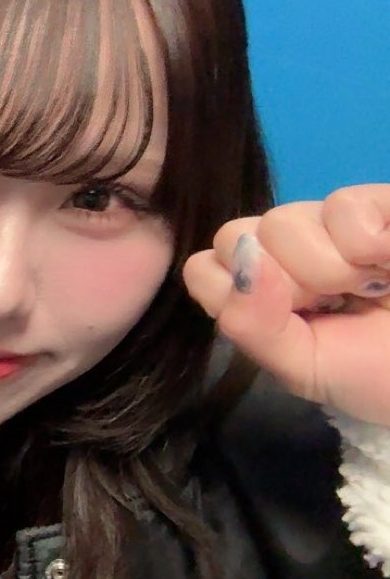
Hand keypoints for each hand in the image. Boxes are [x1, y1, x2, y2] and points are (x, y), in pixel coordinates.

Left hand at [184, 184, 389, 424]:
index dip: (239, 293)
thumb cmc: (378, 375)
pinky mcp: (379, 203)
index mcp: (262, 288)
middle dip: (288, 284)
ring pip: (283, 221)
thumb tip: (243, 261)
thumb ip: (253, 326)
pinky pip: (345, 205)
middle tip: (338, 305)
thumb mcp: (304, 368)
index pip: (205, 266)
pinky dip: (370, 243)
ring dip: (331, 267)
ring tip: (374, 288)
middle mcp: (288, 246)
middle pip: (238, 236)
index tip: (288, 320)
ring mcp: (333, 221)